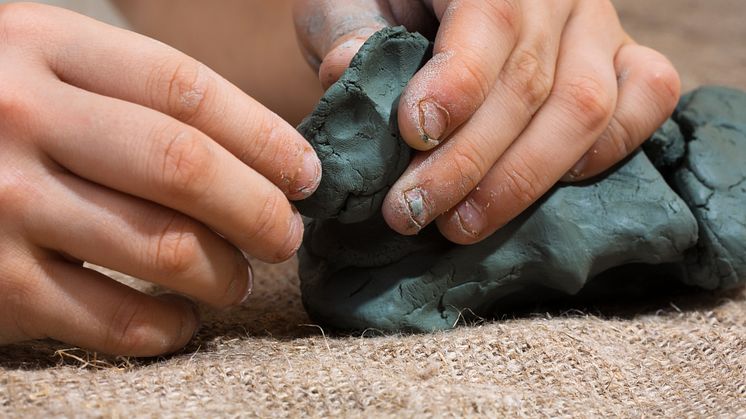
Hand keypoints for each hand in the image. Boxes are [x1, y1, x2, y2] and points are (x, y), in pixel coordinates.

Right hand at [0, 3, 319, 355]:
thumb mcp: (39, 67)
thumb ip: (127, 94)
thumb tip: (255, 152)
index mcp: (40, 45)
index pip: (185, 89)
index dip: (263, 137)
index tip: (305, 174)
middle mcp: (17, 116)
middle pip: (183, 166)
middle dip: (258, 210)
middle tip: (285, 236)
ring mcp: (0, 202)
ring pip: (160, 245)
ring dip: (222, 273)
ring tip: (238, 279)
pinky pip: (111, 316)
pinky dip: (165, 327)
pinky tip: (181, 320)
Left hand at [295, 0, 679, 242]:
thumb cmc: (383, 1)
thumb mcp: (349, 3)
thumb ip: (350, 31)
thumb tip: (351, 73)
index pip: (490, 20)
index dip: (457, 86)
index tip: (414, 136)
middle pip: (532, 85)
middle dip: (469, 162)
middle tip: (412, 211)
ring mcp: (596, 23)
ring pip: (586, 107)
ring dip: (523, 179)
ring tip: (461, 223)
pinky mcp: (622, 55)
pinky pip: (649, 97)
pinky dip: (608, 151)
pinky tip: (550, 188)